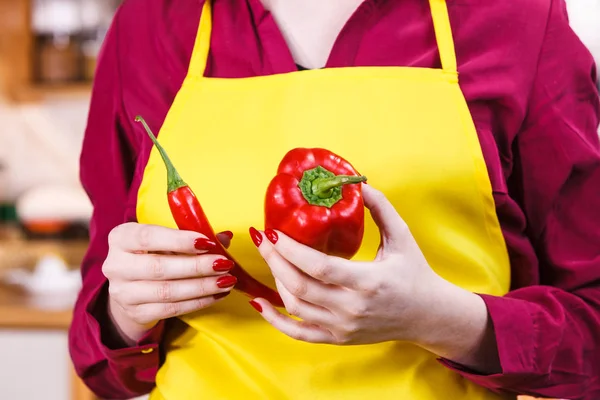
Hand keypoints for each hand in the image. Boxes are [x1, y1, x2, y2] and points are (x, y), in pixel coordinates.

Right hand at [103, 223, 236, 344]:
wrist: (133, 287)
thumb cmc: (154, 254)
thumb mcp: (167, 240)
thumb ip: (194, 236)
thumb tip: (225, 237)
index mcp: (121, 238)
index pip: (149, 237)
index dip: (179, 240)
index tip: (207, 243)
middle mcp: (116, 265)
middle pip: (159, 267)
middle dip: (196, 266)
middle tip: (224, 264)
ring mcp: (123, 292)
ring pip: (167, 291)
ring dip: (202, 286)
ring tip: (226, 280)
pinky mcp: (136, 313)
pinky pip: (171, 309)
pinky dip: (198, 302)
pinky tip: (217, 295)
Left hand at [250, 184, 445, 344]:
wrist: (428, 315)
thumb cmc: (415, 273)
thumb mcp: (402, 237)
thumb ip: (381, 208)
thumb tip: (358, 183)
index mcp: (368, 281)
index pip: (319, 267)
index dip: (291, 250)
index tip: (274, 231)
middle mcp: (352, 308)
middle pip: (300, 286)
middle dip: (275, 260)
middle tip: (262, 238)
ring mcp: (343, 327)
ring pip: (296, 306)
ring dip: (276, 281)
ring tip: (271, 257)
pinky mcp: (338, 338)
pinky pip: (299, 334)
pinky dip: (275, 320)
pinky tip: (259, 303)